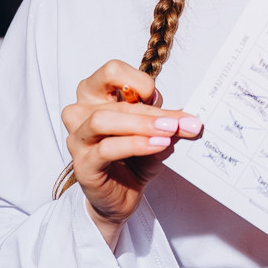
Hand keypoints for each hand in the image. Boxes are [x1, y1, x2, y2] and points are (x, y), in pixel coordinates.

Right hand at [61, 59, 201, 244]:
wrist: (120, 196)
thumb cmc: (133, 158)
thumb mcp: (154, 133)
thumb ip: (166, 121)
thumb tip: (189, 119)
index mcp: (94, 95)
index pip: (112, 71)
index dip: (138, 80)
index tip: (156, 97)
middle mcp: (80, 112)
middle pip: (114, 100)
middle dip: (153, 111)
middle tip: (181, 121)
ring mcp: (78, 138)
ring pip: (102, 120)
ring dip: (141, 124)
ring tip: (168, 132)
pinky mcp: (82, 164)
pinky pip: (106, 148)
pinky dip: (135, 144)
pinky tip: (157, 145)